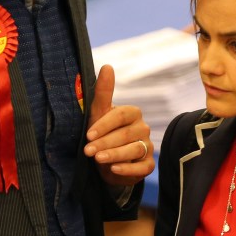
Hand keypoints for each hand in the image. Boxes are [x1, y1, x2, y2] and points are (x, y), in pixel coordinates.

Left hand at [83, 64, 153, 186]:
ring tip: (98, 159)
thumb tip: (107, 66)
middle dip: (105, 142)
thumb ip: (103, 92)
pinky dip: (128, 169)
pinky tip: (114, 169)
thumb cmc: (102, 134)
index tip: (88, 135)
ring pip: (134, 150)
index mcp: (133, 113)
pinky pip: (142, 167)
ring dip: (115, 155)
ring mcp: (148, 146)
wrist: (107, 162)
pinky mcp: (148, 164)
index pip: (121, 115)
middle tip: (88, 151)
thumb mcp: (98, 114)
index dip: (104, 125)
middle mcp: (143, 128)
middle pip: (126, 134)